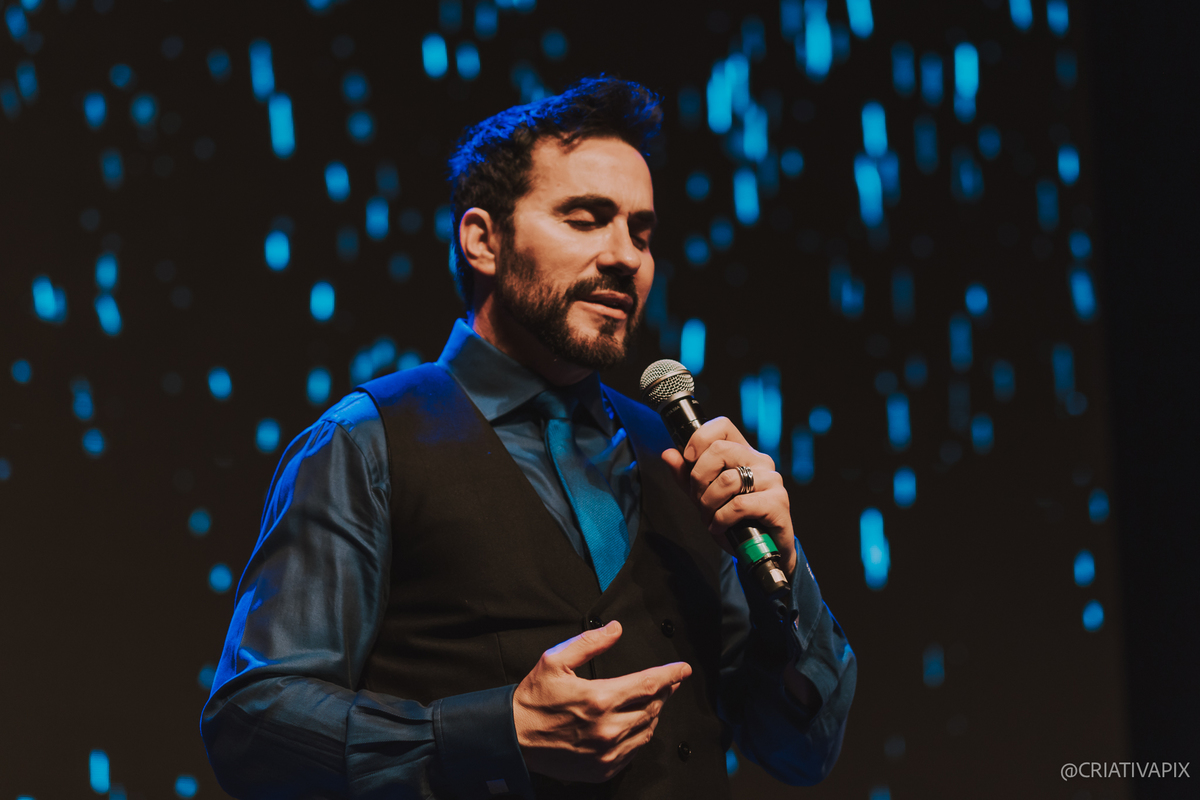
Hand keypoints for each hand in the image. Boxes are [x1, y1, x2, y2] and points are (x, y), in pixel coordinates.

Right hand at [512, 621, 690, 782]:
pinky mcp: (602, 769)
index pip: (649, 684)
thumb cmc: (533, 698)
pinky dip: (639, 736)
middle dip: (663, 692)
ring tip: (651, 701)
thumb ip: (590, 643)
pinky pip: (633, 752)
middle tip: (666, 683)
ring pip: (647, 731)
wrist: (512, 737)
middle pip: (652, 707)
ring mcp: (606, 753)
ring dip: (653, 714)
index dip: (671, 675)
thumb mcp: (555, 660)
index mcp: (600, 699)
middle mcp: (607, 729)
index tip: (683, 669)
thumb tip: (616, 629)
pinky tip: (635, 725)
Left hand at [660, 417, 797, 579]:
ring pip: (727, 480)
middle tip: (699, 500)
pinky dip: (722, 518)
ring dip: (709, 504)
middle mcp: (760, 461)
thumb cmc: (734, 520)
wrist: (762, 550)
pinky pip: (739, 504)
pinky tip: (720, 526)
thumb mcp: (704, 496)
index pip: (722, 426)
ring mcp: (771, 480)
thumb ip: (686, 476)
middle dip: (699, 479)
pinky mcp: (778, 502)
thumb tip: (668, 454)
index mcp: (743, 453)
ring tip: (709, 517)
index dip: (700, 438)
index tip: (689, 459)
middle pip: (720, 451)